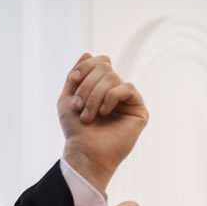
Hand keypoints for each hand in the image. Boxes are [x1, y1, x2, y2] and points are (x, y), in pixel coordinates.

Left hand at [59, 53, 148, 192]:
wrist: (85, 152)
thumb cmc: (76, 130)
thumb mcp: (67, 98)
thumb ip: (76, 75)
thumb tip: (88, 53)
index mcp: (102, 88)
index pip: (99, 62)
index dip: (85, 67)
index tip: (74, 81)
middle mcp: (116, 92)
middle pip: (105, 68)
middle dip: (88, 85)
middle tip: (79, 106)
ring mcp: (128, 101)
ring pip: (113, 78)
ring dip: (95, 95)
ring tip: (88, 115)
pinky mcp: (139, 110)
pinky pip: (127, 88)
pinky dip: (111, 98)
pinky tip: (105, 113)